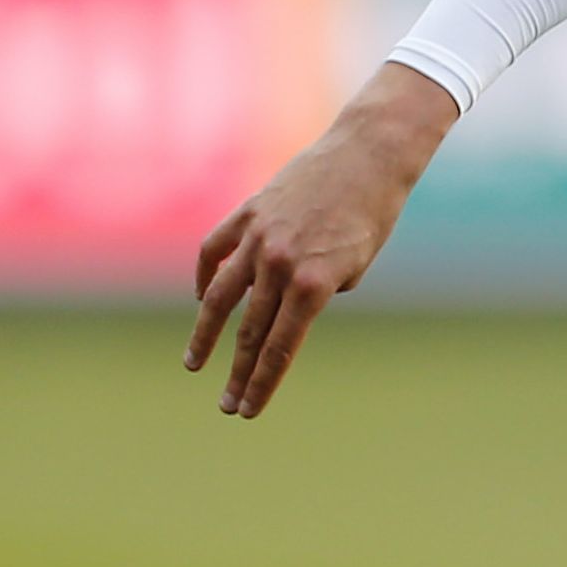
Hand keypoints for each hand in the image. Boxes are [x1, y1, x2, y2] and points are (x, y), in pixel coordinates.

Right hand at [185, 63, 458, 418]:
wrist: (366, 157)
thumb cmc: (371, 216)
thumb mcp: (356, 266)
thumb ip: (318, 294)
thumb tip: (284, 312)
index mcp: (314, 284)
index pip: (280, 348)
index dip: (262, 383)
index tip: (248, 409)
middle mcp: (281, 264)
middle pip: (250, 332)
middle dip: (238, 373)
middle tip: (227, 405)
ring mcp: (259, 237)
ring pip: (220, 296)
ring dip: (206, 335)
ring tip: (195, 363)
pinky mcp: (247, 213)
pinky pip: (215, 251)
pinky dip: (205, 277)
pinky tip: (203, 300)